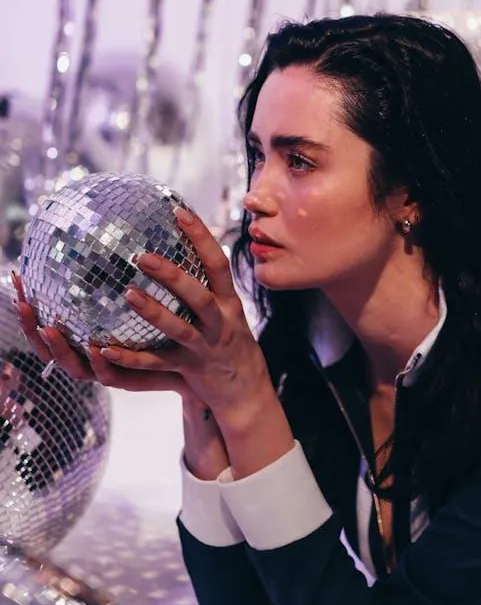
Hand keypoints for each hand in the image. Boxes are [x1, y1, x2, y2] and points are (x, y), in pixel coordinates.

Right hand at [12, 270, 186, 395]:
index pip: (47, 326)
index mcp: (89, 337)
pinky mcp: (135, 381)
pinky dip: (102, 364)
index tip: (18, 278)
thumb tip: (112, 225)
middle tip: (24, 303)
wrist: (202, 360)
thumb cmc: (171, 322)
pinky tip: (99, 348)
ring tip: (49, 328)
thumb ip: (127, 272)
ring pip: (75, 368)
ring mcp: (111, 372)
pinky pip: (114, 377)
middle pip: (50, 349)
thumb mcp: (146, 293)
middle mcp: (94, 358)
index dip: (29, 307)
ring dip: (60, 348)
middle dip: (33, 329)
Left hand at [90, 207, 269, 417]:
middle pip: (199, 296)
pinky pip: (158, 364)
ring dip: (154, 312)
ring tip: (129, 294)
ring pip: (180, 329)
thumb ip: (207, 287)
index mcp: (228, 303)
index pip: (218, 264)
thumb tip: (180, 250)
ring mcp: (205, 348)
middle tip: (142, 256)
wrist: (248, 392)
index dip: (201, 237)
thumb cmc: (231, 344)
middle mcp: (221, 323)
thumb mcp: (228, 311)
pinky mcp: (190, 371)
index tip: (179, 212)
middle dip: (173, 276)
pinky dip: (132, 358)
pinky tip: (108, 350)